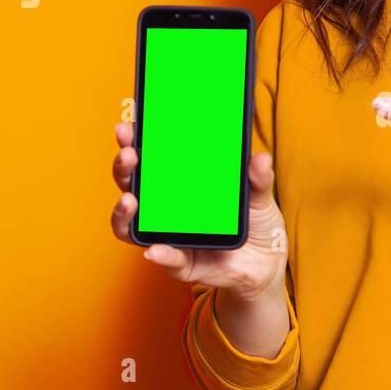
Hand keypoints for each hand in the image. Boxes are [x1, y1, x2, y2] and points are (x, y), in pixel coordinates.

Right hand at [111, 121, 287, 299]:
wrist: (266, 263)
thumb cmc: (255, 222)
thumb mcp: (259, 196)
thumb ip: (258, 179)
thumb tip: (260, 159)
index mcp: (181, 182)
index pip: (150, 158)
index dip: (135, 142)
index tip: (128, 126)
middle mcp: (166, 207)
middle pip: (132, 185)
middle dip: (124, 167)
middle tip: (128, 153)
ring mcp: (168, 235)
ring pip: (132, 225)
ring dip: (124, 212)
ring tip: (130, 200)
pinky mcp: (181, 263)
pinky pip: (167, 259)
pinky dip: (161, 254)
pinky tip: (156, 249)